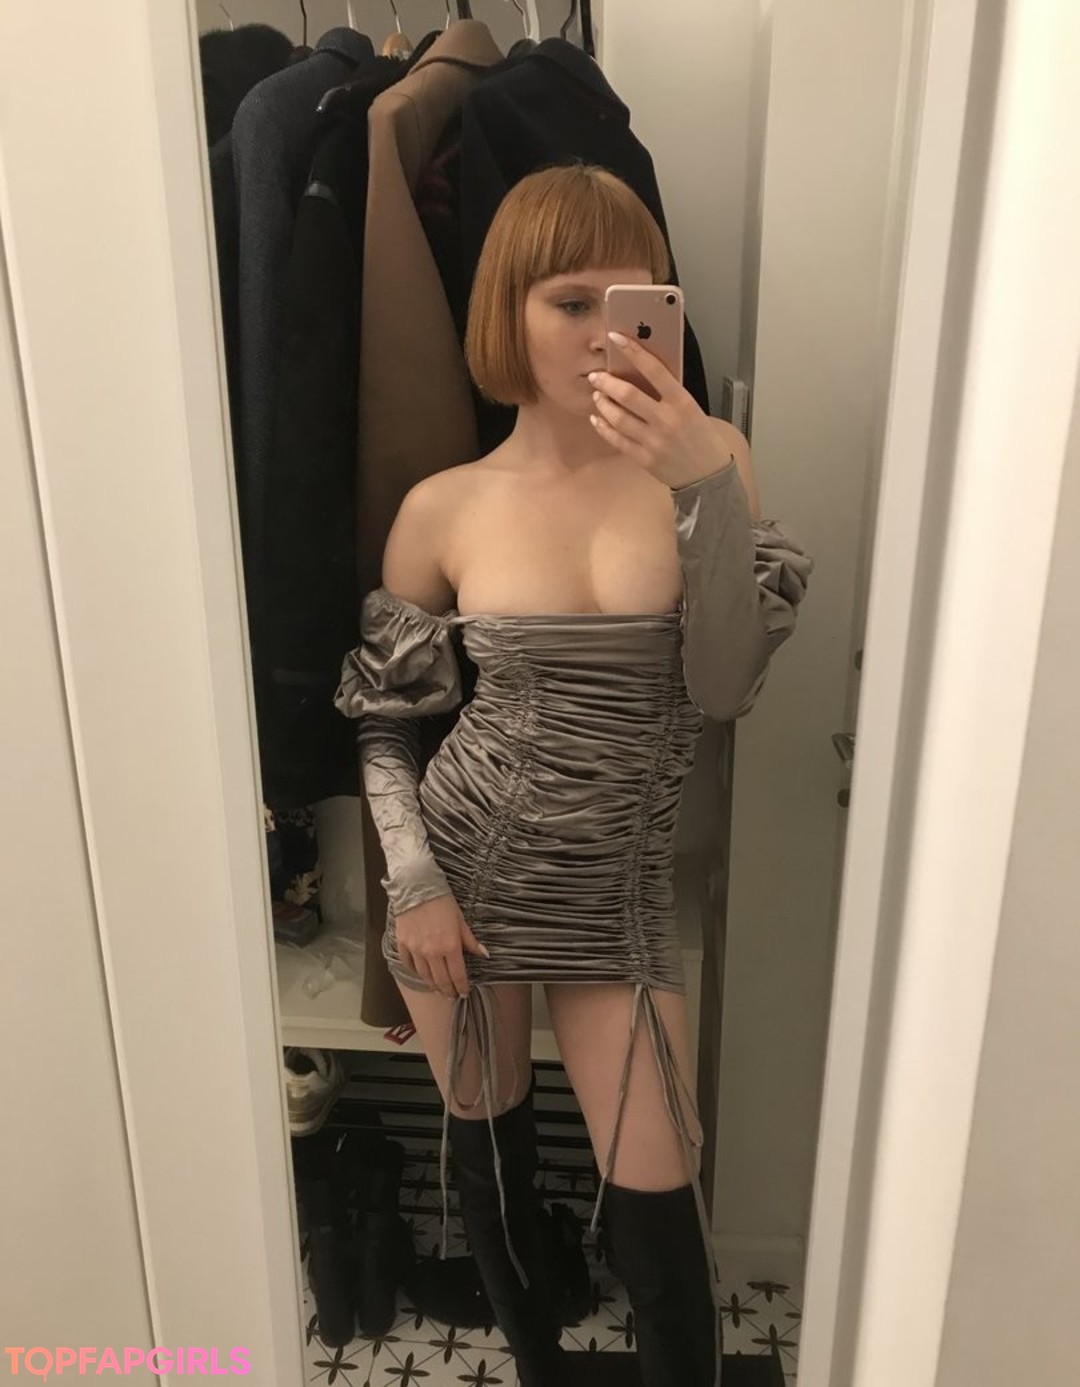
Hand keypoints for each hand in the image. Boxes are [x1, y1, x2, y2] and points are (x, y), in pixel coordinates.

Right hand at [394, 893, 488, 998]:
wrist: (417, 888)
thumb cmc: (442, 901)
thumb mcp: (461, 920)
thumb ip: (470, 941)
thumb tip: (483, 954)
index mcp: (450, 946)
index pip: (458, 975)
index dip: (462, 987)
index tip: (464, 993)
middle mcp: (432, 952)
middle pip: (441, 980)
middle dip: (448, 991)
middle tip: (451, 996)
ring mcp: (416, 950)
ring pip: (425, 976)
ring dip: (433, 984)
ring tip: (438, 988)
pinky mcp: (403, 945)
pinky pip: (409, 965)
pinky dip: (416, 971)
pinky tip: (422, 973)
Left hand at [588, 331, 735, 489]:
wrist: (709, 475)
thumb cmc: (702, 438)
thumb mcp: (692, 410)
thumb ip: (670, 395)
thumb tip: (642, 375)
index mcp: (682, 402)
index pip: (654, 369)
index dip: (633, 351)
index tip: (616, 337)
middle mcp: (666, 420)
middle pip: (629, 395)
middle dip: (607, 383)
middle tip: (596, 376)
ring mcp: (654, 441)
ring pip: (619, 418)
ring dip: (604, 404)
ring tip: (598, 395)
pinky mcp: (644, 458)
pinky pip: (617, 440)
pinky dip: (604, 428)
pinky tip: (597, 419)